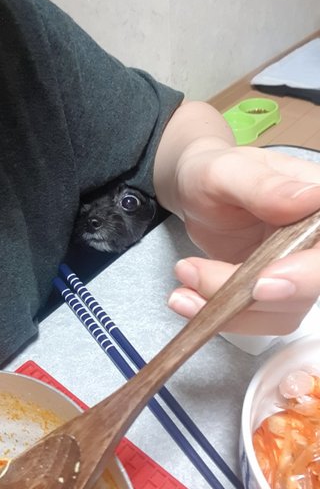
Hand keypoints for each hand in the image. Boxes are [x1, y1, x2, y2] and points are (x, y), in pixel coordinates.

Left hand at [167, 143, 319, 334]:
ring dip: (230, 311)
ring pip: (281, 311)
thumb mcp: (227, 170)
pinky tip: (186, 299)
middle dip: (255, 296)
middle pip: (311, 286)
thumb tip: (312, 198)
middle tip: (200, 279)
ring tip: (182, 284)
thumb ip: (264, 186)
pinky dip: (222, 317)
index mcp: (319, 202)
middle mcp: (316, 242)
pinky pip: (257, 318)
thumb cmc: (213, 172)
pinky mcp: (273, 293)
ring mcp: (298, 271)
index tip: (264, 282)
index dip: (308, 272)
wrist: (192, 192)